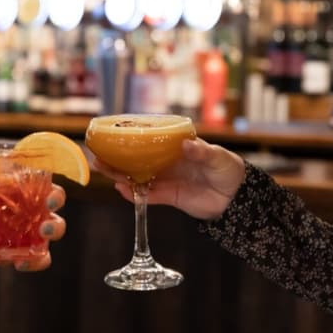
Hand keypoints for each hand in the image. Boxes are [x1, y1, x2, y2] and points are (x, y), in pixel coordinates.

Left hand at [0, 184, 66, 271]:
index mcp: (25, 192)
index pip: (49, 190)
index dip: (55, 195)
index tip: (49, 200)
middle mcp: (33, 213)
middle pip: (56, 218)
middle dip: (55, 225)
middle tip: (44, 229)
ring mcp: (29, 235)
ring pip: (48, 243)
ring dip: (44, 250)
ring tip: (29, 253)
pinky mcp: (22, 252)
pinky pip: (34, 260)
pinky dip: (29, 264)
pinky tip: (16, 264)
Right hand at [92, 139, 245, 220]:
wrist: (236, 198)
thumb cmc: (229, 169)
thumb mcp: (218, 156)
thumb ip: (202, 152)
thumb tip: (186, 145)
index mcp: (175, 147)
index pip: (148, 140)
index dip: (130, 138)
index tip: (111, 135)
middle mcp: (166, 162)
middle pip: (135, 159)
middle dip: (116, 157)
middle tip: (96, 154)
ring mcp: (165, 179)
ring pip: (136, 176)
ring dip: (119, 174)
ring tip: (102, 169)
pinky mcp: (168, 197)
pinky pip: (147, 195)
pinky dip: (134, 193)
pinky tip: (120, 188)